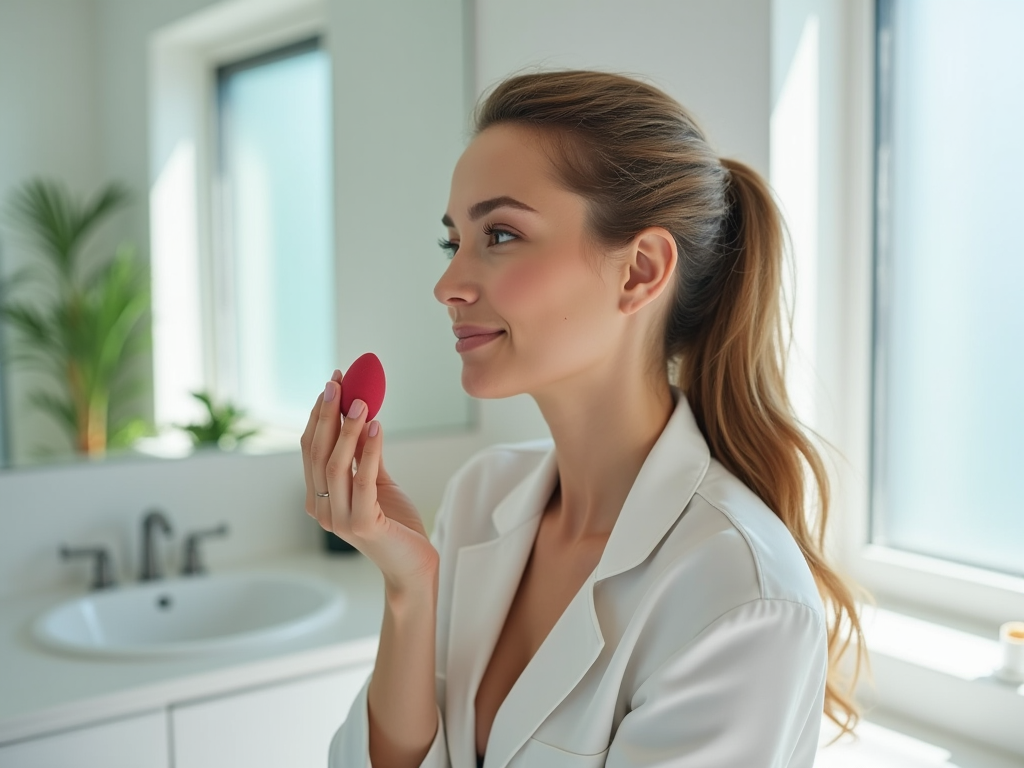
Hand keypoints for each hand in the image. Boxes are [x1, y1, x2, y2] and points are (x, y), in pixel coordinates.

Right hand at [301, 370, 438, 591]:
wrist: (413, 565)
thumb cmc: (395, 525)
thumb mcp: (377, 483)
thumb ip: (366, 456)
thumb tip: (364, 415)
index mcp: (319, 497)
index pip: (311, 449)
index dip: (319, 415)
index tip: (332, 384)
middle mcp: (322, 509)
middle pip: (318, 453)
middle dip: (327, 414)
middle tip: (337, 383)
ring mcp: (339, 519)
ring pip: (336, 464)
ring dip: (347, 429)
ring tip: (360, 401)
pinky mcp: (363, 525)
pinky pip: (363, 480)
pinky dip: (368, 451)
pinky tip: (376, 427)